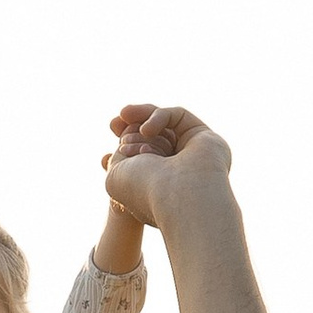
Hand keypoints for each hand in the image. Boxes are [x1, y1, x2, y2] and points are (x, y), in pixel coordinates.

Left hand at [99, 106, 232, 228]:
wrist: (177, 196)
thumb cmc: (145, 192)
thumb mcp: (117, 173)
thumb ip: (119, 152)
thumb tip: (124, 134)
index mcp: (157, 185)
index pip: (140, 153)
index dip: (124, 140)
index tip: (109, 141)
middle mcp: (176, 170)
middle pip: (153, 136)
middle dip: (130, 127)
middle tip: (113, 123)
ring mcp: (191, 153)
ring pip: (164, 125)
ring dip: (141, 122)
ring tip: (126, 124)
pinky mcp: (203, 137)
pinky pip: (177, 115)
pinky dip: (157, 117)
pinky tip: (146, 131)